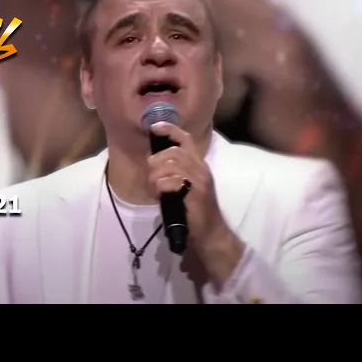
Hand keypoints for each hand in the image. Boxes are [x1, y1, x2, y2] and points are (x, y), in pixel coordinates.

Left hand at [147, 122, 244, 286]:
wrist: (210, 234)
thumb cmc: (193, 211)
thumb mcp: (183, 186)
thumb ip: (173, 173)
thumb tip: (152, 163)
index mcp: (198, 165)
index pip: (185, 139)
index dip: (169, 130)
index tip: (154, 127)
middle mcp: (201, 169)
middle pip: (174, 152)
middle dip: (156, 161)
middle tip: (151, 175)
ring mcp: (200, 181)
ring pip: (171, 165)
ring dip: (156, 176)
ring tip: (154, 188)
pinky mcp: (196, 193)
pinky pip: (171, 181)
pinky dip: (160, 187)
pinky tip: (160, 196)